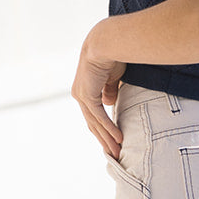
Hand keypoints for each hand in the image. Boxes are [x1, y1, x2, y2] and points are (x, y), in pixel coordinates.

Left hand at [72, 34, 125, 159]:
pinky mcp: (88, 96)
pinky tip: (118, 139)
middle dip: (104, 140)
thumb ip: (110, 91)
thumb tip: (109, 103)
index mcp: (85, 91)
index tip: (113, 142)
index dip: (103, 129)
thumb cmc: (112, 55)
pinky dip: (109, 129)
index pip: (94, 116)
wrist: (106, 43)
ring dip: (107, 139)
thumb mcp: (112, 78)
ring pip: (95, 124)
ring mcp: (82, 96)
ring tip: (117, 152)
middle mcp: (81, 95)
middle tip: (114, 155)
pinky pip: (99, 117)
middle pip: (93, 124)